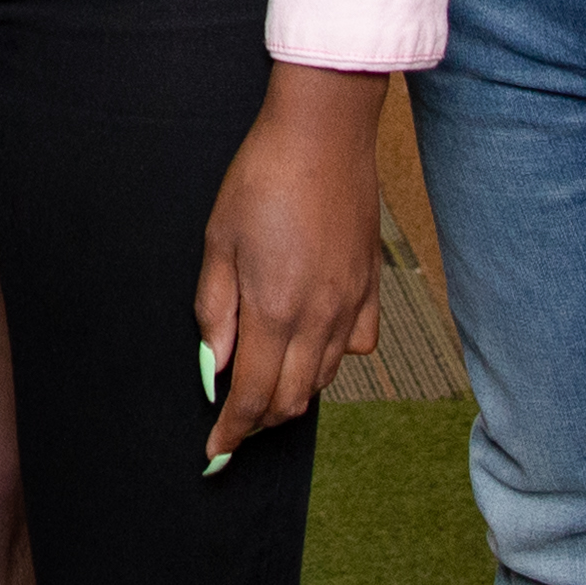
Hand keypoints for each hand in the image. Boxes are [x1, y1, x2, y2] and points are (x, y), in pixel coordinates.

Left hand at [194, 64, 388, 461]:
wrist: (323, 133)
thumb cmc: (262, 177)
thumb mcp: (219, 240)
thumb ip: (216, 309)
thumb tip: (214, 365)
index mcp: (275, 310)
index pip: (254, 396)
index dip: (233, 431)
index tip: (216, 451)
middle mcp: (319, 318)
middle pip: (293, 398)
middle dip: (260, 421)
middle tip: (234, 421)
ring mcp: (351, 304)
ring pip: (325, 378)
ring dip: (294, 394)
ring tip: (266, 387)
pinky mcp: (371, 287)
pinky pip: (356, 346)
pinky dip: (330, 361)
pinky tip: (311, 344)